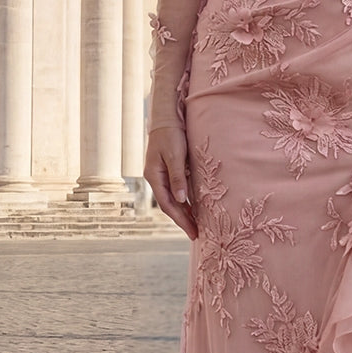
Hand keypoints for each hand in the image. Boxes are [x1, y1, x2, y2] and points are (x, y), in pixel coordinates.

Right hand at [145, 124, 197, 239]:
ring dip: (184, 212)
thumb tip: (181, 200)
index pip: (167, 204)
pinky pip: (177, 190)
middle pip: (170, 205)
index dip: (180, 219)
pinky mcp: (169, 171)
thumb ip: (178, 177)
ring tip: (196, 225)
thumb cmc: (171, 134)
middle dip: (183, 220)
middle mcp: (156, 178)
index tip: (192, 231)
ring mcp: (161, 175)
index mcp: (154, 176)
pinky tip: (193, 208)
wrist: (166, 117)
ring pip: (173, 199)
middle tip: (196, 235)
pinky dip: (185, 201)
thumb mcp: (175, 156)